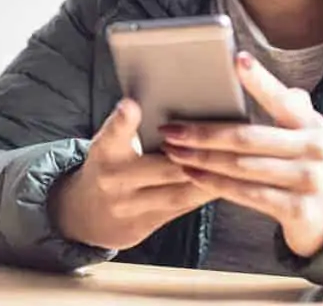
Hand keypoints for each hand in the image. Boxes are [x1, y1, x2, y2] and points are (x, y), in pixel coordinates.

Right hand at [52, 99, 214, 250]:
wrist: (85, 214)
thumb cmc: (111, 164)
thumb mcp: (112, 142)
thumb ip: (132, 126)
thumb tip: (169, 98)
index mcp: (105, 150)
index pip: (113, 132)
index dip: (123, 120)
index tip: (131, 105)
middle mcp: (114, 179)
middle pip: (162, 167)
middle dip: (194, 156)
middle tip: (224, 140)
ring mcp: (129, 207)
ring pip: (178, 192)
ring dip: (210, 178)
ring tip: (236, 162)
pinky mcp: (144, 225)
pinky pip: (183, 209)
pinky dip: (206, 193)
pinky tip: (228, 182)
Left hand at [160, 52, 322, 257]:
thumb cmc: (304, 163)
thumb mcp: (303, 131)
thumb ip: (283, 103)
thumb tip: (249, 67)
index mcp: (311, 123)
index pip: (281, 98)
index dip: (260, 80)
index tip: (238, 60)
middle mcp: (313, 148)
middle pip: (248, 137)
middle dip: (205, 133)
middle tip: (173, 129)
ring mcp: (306, 180)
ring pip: (242, 167)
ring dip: (202, 159)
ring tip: (174, 151)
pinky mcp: (297, 209)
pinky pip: (247, 194)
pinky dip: (215, 184)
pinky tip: (192, 175)